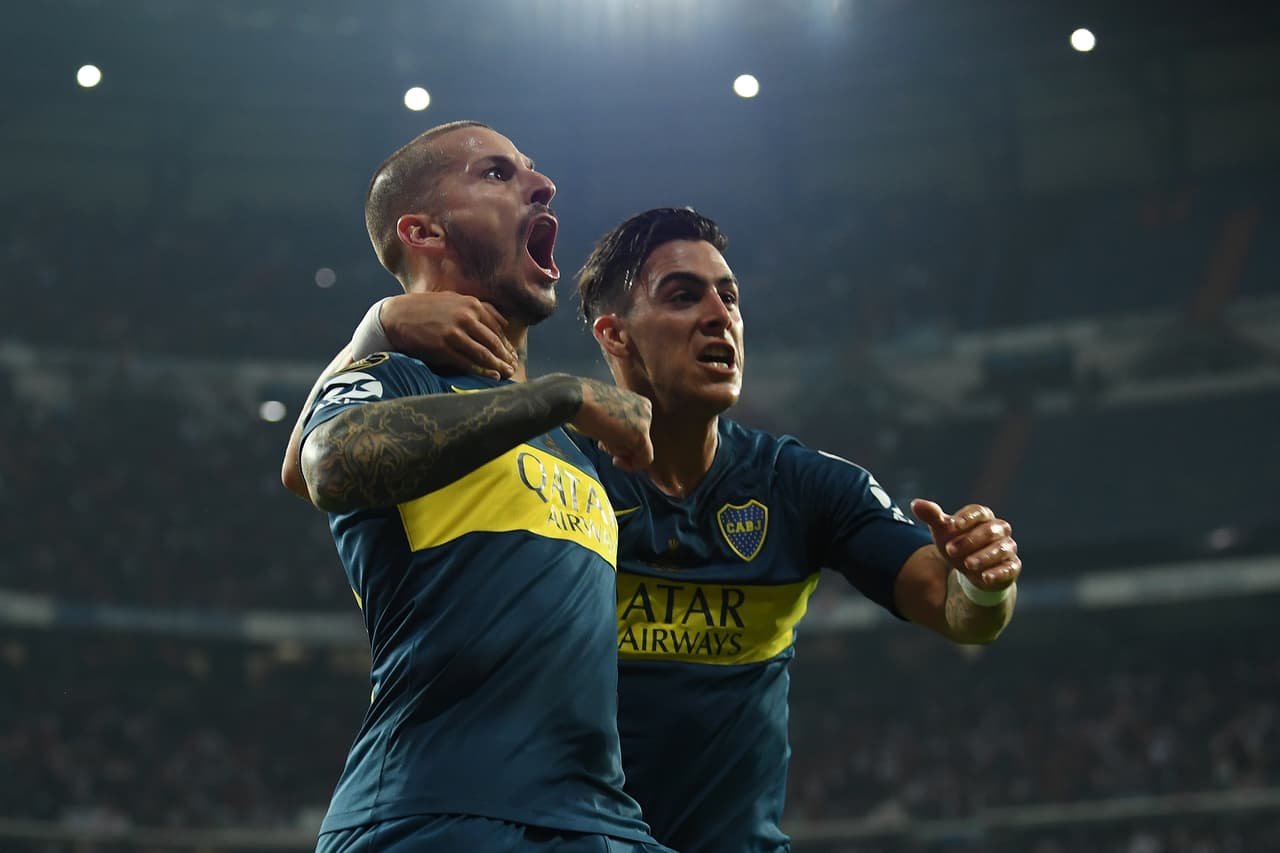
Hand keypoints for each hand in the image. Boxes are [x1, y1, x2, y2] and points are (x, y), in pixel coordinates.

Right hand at [382, 292, 519, 379]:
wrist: (397, 315)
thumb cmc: (426, 308)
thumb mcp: (454, 299)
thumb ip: (478, 308)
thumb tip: (503, 322)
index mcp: (471, 304)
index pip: (497, 327)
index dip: (507, 343)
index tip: (512, 354)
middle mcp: (466, 317)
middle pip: (494, 341)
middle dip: (506, 356)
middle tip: (514, 367)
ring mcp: (455, 332)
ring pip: (484, 353)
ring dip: (498, 366)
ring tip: (507, 374)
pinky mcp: (443, 347)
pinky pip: (468, 362)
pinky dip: (482, 371)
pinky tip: (492, 376)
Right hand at [570, 379, 653, 471]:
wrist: (577, 400)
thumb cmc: (585, 405)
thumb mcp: (607, 414)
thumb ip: (619, 425)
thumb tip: (620, 441)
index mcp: (639, 402)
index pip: (638, 430)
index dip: (622, 441)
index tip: (607, 443)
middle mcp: (646, 410)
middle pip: (639, 441)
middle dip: (620, 446)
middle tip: (603, 443)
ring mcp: (645, 421)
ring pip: (640, 450)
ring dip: (619, 451)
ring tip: (603, 440)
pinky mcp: (641, 434)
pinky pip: (645, 459)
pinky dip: (632, 466)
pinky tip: (616, 461)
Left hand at [911, 499, 1019, 590]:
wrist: (970, 570)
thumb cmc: (958, 544)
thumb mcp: (944, 531)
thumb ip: (932, 516)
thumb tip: (915, 503)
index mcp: (984, 517)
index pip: (979, 512)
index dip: (967, 517)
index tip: (953, 525)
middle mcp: (999, 530)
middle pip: (990, 530)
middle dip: (970, 540)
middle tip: (950, 550)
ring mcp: (1007, 548)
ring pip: (1001, 549)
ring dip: (984, 556)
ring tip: (967, 565)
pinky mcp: (1012, 567)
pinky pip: (1010, 568)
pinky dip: (998, 573)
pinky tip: (985, 578)